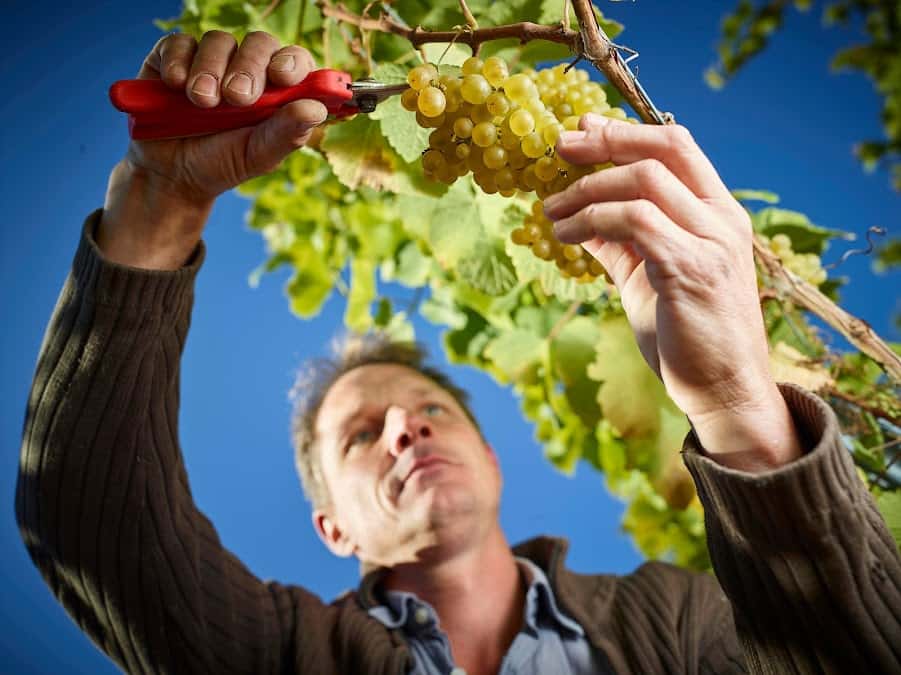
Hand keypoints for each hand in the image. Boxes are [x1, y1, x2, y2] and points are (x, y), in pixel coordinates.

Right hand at [98, 30, 327, 268]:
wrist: (172, 174)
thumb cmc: (222, 163)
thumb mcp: (258, 155)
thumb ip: (287, 132)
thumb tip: (317, 108)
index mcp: (277, 90)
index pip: (295, 60)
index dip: (293, 62)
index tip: (283, 77)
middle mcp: (247, 68)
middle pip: (259, 43)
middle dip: (250, 67)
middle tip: (236, 98)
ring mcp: (211, 60)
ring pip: (219, 40)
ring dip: (211, 70)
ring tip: (202, 102)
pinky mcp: (174, 57)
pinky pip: (180, 42)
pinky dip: (179, 61)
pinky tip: (176, 86)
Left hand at [543, 114, 801, 469]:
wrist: (724, 391)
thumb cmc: (687, 335)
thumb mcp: (647, 277)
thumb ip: (619, 243)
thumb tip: (577, 217)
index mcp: (718, 214)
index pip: (677, 147)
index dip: (626, 132)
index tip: (582, 129)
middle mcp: (723, 220)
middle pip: (665, 150)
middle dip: (607, 141)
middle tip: (560, 148)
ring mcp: (712, 243)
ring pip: (644, 182)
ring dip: (587, 190)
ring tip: (550, 210)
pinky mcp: (691, 270)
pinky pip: (634, 223)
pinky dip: (592, 221)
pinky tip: (564, 235)